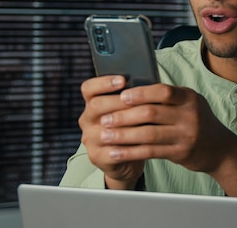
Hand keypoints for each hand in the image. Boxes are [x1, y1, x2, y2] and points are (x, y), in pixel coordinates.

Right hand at [78, 75, 143, 189]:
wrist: (129, 157)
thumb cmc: (133, 126)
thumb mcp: (131, 109)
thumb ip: (134, 97)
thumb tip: (149, 84)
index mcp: (93, 103)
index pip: (89, 88)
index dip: (104, 82)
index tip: (123, 79)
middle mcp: (87, 119)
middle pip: (96, 106)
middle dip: (119, 102)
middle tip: (137, 100)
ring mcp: (90, 139)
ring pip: (104, 130)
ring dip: (126, 125)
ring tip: (145, 121)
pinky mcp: (97, 156)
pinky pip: (112, 151)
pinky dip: (129, 147)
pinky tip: (143, 142)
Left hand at [100, 82, 236, 196]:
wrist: (220, 148)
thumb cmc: (196, 121)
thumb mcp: (188, 104)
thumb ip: (167, 98)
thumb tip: (132, 89)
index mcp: (189, 97)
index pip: (163, 91)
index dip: (140, 93)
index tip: (121, 96)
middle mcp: (190, 115)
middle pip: (151, 113)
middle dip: (124, 116)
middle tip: (105, 119)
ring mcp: (187, 135)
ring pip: (148, 134)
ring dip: (123, 136)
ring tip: (105, 136)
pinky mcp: (181, 152)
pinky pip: (151, 152)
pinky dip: (131, 152)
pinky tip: (117, 152)